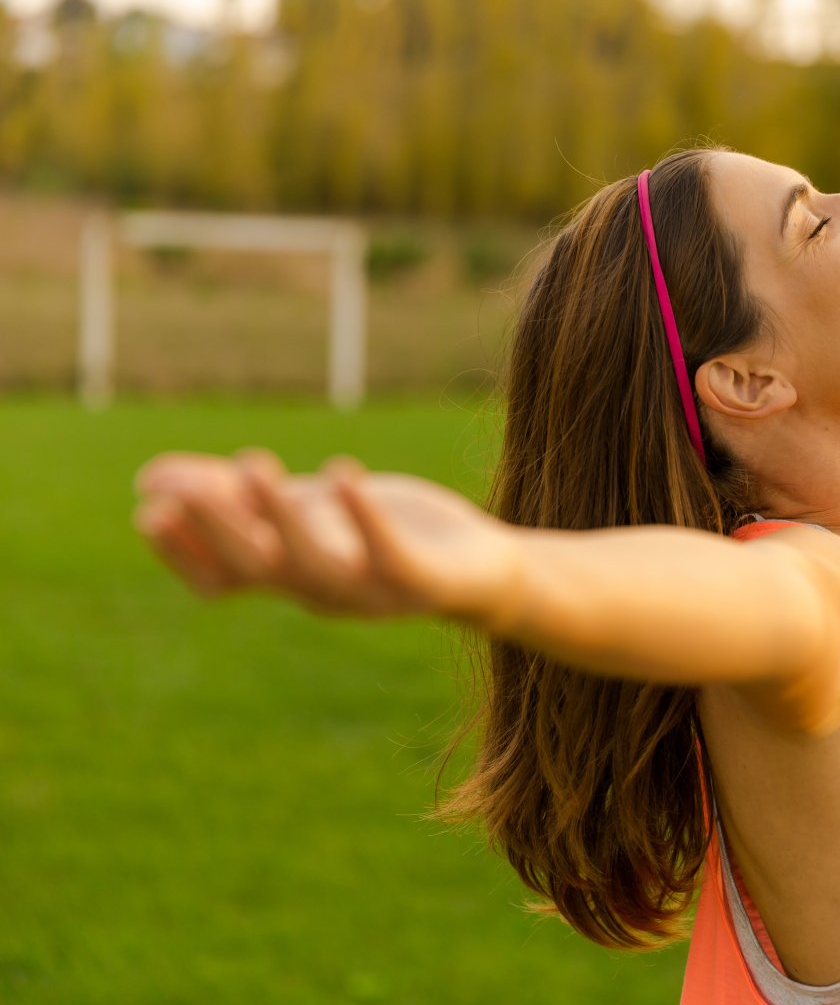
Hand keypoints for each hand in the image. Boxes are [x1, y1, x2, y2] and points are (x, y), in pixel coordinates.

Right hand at [133, 449, 521, 625]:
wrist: (476, 567)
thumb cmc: (378, 533)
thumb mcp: (305, 510)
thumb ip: (241, 497)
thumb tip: (151, 478)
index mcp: (287, 577)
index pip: (220, 578)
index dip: (183, 552)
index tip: (148, 511)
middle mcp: (319, 591)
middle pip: (257, 567)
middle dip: (219, 525)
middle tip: (186, 484)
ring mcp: (368, 591)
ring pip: (313, 565)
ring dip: (280, 517)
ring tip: (253, 464)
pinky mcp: (419, 580)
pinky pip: (387, 554)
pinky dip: (363, 518)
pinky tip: (341, 473)